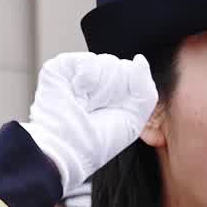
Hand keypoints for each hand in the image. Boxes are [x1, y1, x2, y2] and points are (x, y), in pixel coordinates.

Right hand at [24, 52, 159, 192]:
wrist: (70, 147)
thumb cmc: (99, 140)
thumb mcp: (135, 118)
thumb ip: (145, 88)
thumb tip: (139, 59)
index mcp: (114, 93)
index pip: (133, 74)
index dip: (130, 92)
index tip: (116, 110)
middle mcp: (97, 81)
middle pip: (122, 67)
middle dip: (116, 91)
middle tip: (99, 109)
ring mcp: (79, 72)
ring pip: (108, 63)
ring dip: (101, 90)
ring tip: (87, 105)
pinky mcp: (61, 67)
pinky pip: (89, 61)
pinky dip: (87, 80)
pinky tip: (78, 94)